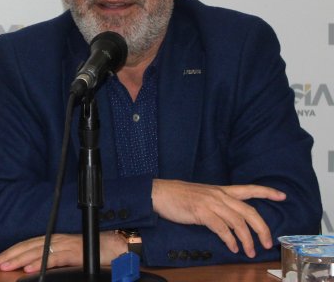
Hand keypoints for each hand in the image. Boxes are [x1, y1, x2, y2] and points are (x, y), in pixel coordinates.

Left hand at [0, 232, 126, 272]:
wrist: (118, 246)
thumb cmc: (95, 251)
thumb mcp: (69, 255)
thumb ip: (53, 259)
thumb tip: (34, 268)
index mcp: (54, 240)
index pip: (27, 245)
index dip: (11, 252)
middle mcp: (57, 240)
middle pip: (27, 247)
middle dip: (9, 256)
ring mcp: (66, 246)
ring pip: (37, 252)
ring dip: (19, 260)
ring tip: (5, 267)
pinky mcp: (76, 254)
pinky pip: (55, 259)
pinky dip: (41, 263)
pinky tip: (29, 269)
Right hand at [151, 179, 285, 256]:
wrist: (159, 193)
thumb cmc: (178, 195)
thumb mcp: (202, 195)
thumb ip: (217, 203)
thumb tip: (228, 218)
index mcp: (221, 190)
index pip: (249, 189)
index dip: (267, 192)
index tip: (283, 196)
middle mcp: (219, 195)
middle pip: (249, 212)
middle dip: (262, 229)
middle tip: (267, 243)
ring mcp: (211, 203)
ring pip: (238, 223)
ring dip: (247, 240)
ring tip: (249, 252)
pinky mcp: (202, 213)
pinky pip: (222, 229)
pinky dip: (230, 240)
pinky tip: (233, 247)